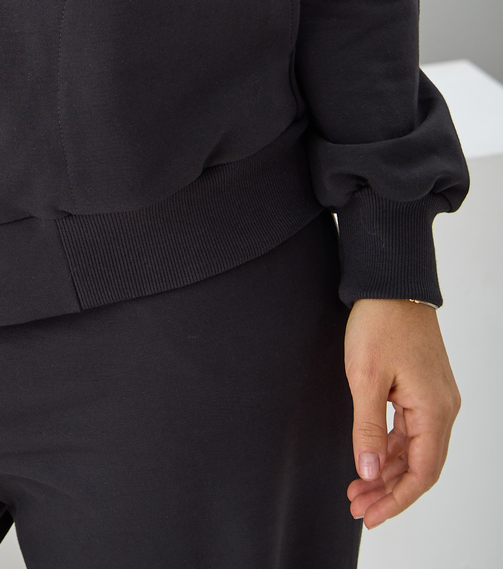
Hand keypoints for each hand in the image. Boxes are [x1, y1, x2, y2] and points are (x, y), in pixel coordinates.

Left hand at [344, 297, 459, 527]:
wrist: (391, 283)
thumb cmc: (379, 323)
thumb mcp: (365, 377)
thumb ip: (367, 428)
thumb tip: (368, 474)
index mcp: (434, 410)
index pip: (422, 473)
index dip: (396, 499)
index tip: (371, 516)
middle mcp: (443, 409)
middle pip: (419, 466)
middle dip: (388, 490)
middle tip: (356, 506)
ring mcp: (435, 399)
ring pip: (414, 449)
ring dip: (387, 470)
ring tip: (356, 489)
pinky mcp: (424, 389)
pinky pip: (411, 430)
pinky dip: (390, 447)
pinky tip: (369, 459)